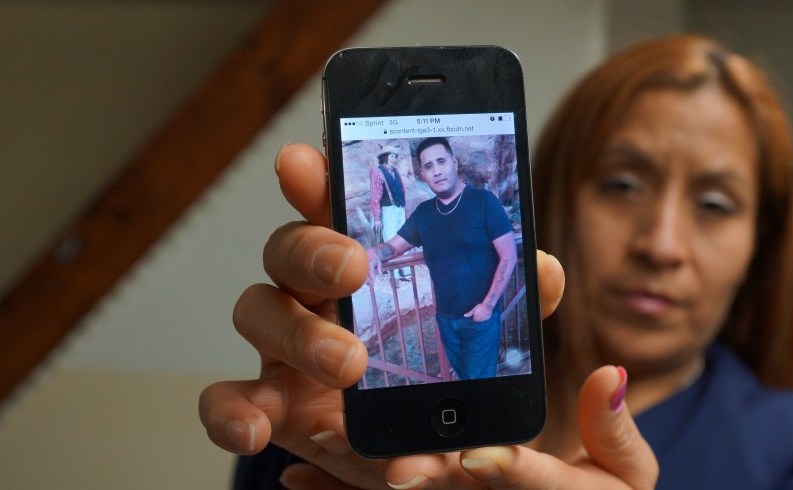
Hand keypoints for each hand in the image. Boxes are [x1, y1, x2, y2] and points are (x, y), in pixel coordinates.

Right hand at [199, 143, 656, 488]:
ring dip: (295, 332)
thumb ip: (528, 310)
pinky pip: (229, 401)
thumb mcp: (518, 359)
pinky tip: (258, 430)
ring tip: (351, 363)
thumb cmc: (477, 405)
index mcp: (373, 272)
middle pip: (287, 253)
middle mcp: (322, 302)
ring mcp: (291, 355)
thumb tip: (548, 271)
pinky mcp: (278, 412)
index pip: (339, 209)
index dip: (317, 180)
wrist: (458, 475)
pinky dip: (230, 410)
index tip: (307, 160)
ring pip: (256, 315)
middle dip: (312, 251)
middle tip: (354, 268)